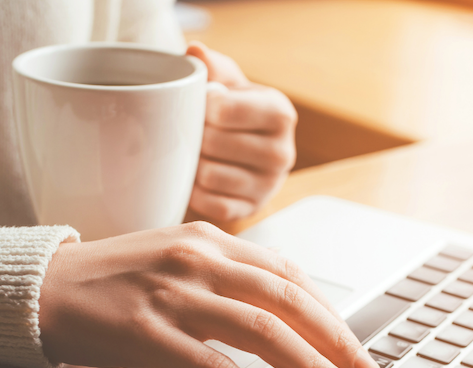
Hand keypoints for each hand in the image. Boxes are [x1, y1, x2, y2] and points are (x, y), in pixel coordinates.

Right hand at [39, 222, 380, 367]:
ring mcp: (174, 293)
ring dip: (308, 364)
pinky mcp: (150, 331)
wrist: (46, 287)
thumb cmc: (114, 279)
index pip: (287, 273)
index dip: (327, 311)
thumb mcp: (176, 258)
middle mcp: (198, 258)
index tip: (350, 341)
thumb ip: (225, 276)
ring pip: (261, 329)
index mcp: (210, 238)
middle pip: (286, 298)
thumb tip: (277, 312)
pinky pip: (215, 365)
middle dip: (334, 338)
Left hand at [186, 42, 296, 220]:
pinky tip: (194, 178)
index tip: (197, 106)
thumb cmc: (235, 112)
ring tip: (192, 154)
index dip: (200, 108)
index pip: (225, 110)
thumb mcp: (229, 83)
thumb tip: (196, 52)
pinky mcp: (251, 210)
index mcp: (280, 113)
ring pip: (210, 176)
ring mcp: (268, 186)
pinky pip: (211, 204)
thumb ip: (212, 67)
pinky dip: (195, 192)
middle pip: (214, 144)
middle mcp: (282, 153)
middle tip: (189, 133)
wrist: (249, 153)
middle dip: (194, 137)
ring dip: (192, 165)